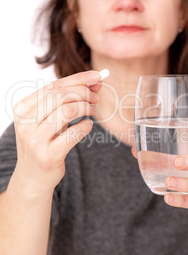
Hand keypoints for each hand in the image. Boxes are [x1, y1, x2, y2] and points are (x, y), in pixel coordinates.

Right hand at [12, 70, 101, 193]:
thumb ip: (66, 99)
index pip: (53, 86)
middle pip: (61, 96)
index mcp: (22, 109)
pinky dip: (85, 127)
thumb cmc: (43, 143)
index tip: (97, 76)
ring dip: (85, 108)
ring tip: (91, 111)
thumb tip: (94, 82)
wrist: (32, 177)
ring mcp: (35, 140)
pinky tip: (87, 126)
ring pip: (67, 111)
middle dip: (83, 93)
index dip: (78, 79)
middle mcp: (25, 122)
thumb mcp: (47, 119)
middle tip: (95, 98)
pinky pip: (73, 134)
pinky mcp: (48, 155)